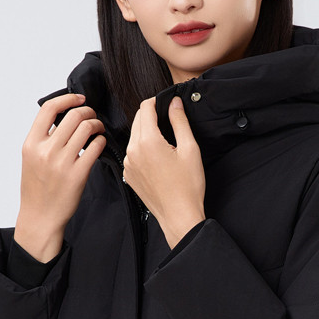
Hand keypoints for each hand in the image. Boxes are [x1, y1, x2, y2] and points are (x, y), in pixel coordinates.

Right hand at [15, 93, 105, 261]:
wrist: (40, 217)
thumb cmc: (37, 189)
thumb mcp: (30, 159)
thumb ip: (42, 138)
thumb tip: (63, 117)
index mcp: (31, 144)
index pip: (49, 109)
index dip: (68, 99)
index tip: (80, 99)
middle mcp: (45, 151)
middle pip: (73, 116)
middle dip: (88, 111)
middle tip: (93, 117)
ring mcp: (62, 163)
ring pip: (87, 128)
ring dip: (97, 125)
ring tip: (98, 130)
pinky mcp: (78, 175)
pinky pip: (96, 147)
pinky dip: (101, 141)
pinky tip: (100, 144)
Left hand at [123, 96, 205, 248]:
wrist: (179, 216)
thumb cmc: (188, 186)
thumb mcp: (190, 149)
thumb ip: (180, 121)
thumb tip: (174, 103)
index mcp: (148, 142)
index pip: (145, 108)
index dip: (156, 101)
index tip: (166, 103)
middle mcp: (133, 151)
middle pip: (137, 120)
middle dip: (151, 116)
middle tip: (168, 120)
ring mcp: (128, 164)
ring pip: (134, 136)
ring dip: (146, 132)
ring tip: (165, 141)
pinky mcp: (128, 175)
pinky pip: (132, 153)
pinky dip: (142, 148)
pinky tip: (158, 157)